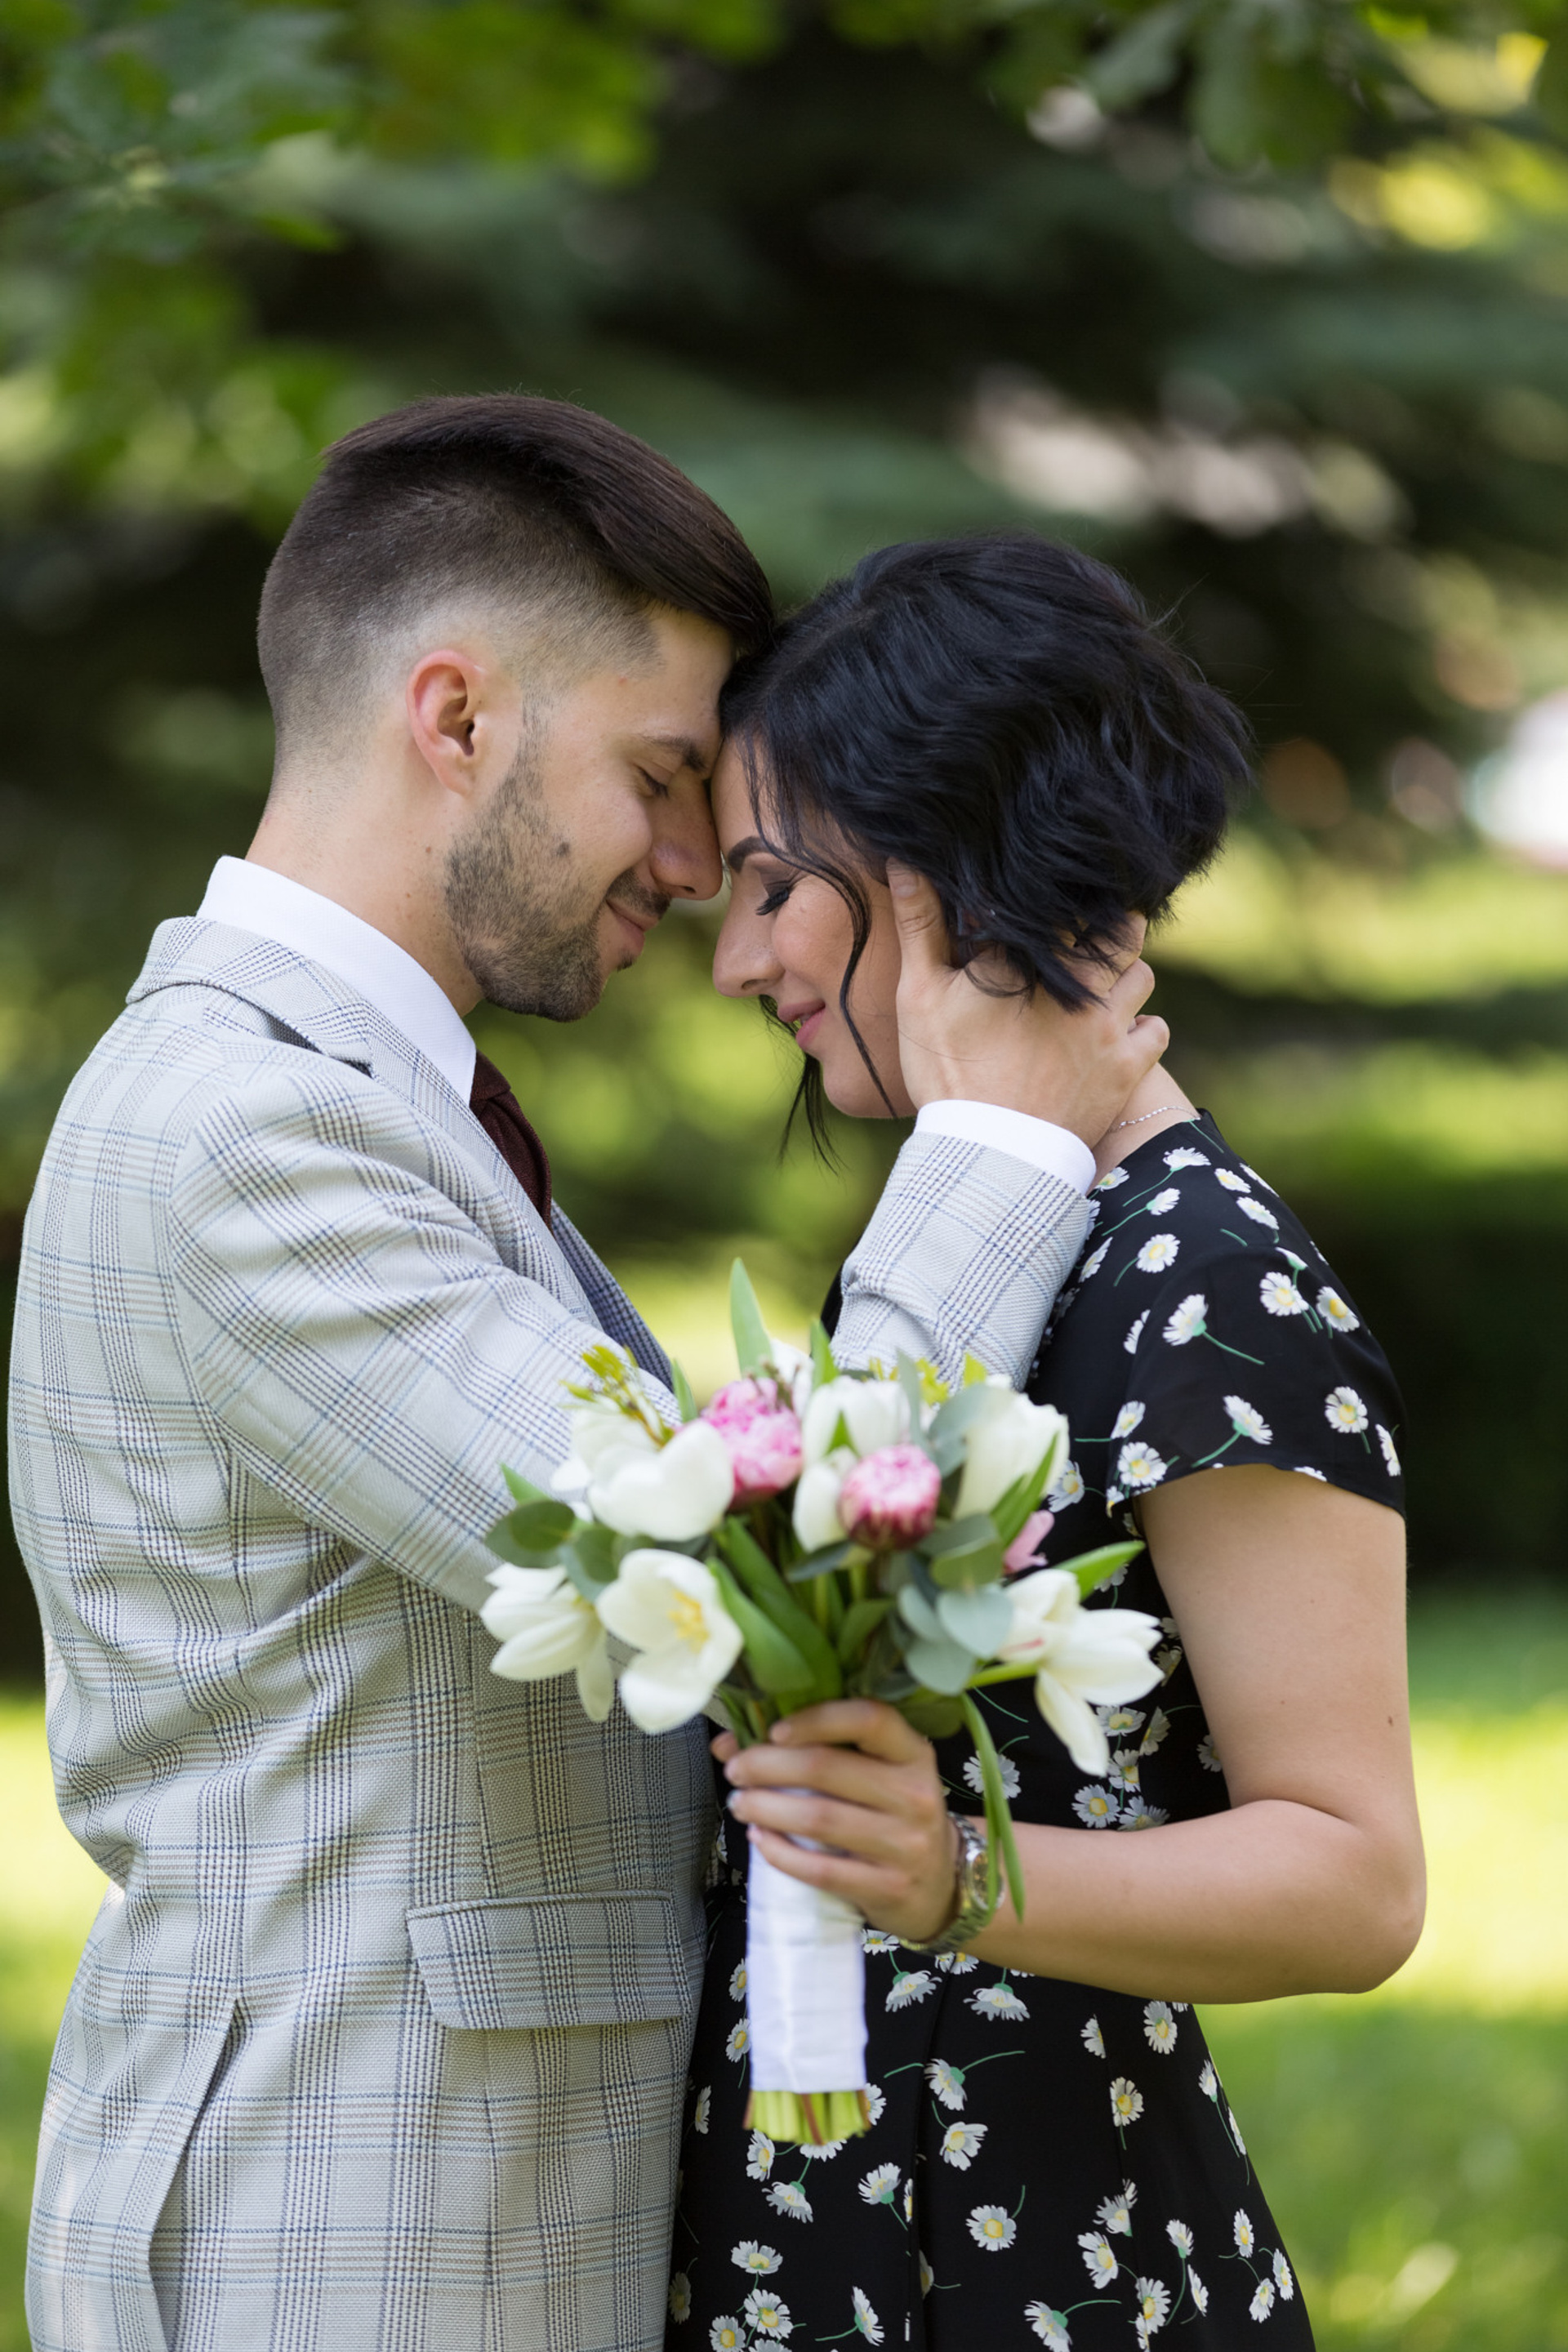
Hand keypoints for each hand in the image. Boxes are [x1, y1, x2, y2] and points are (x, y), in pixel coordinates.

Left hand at [716, 1699, 960, 1942]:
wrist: (939, 1885)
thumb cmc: (894, 1815)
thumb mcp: (876, 1775)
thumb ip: (813, 1749)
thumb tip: (728, 1743)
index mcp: (913, 1753)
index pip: (869, 1719)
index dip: (817, 1719)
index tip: (774, 1729)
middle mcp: (915, 1794)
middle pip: (827, 1768)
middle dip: (768, 1765)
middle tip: (736, 1769)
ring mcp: (904, 1844)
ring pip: (819, 1818)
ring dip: (765, 1807)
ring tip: (740, 1802)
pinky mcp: (887, 1887)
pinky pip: (821, 1870)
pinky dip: (780, 1853)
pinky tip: (760, 1838)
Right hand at [888, 865, 1168, 1143]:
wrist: (988, 1154)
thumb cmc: (947, 1073)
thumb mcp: (921, 996)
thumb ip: (920, 924)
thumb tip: (904, 859)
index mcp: (1030, 957)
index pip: (1063, 902)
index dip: (1065, 896)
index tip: (1058, 899)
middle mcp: (1079, 982)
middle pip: (1119, 929)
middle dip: (1109, 926)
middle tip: (1091, 936)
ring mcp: (1108, 1025)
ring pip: (1141, 975)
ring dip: (1126, 975)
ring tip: (1101, 986)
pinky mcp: (1126, 1067)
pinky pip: (1155, 1030)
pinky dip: (1141, 1028)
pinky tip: (1118, 1033)